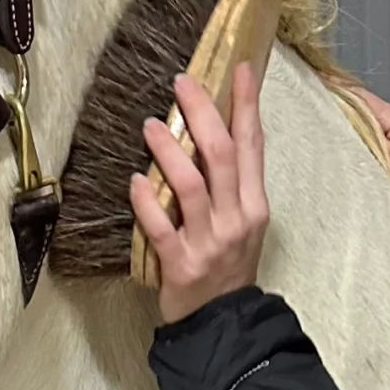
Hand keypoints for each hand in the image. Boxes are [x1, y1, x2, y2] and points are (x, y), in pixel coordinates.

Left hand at [132, 60, 270, 323]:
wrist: (224, 321)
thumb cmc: (229, 263)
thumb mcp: (242, 219)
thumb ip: (231, 180)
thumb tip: (210, 126)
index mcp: (254, 203)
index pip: (253, 144)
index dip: (247, 104)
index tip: (241, 67)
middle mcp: (236, 219)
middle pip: (223, 156)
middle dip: (203, 114)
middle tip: (181, 83)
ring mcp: (210, 242)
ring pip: (192, 187)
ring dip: (169, 152)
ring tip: (150, 125)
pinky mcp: (182, 265)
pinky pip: (161, 229)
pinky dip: (147, 204)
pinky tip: (134, 182)